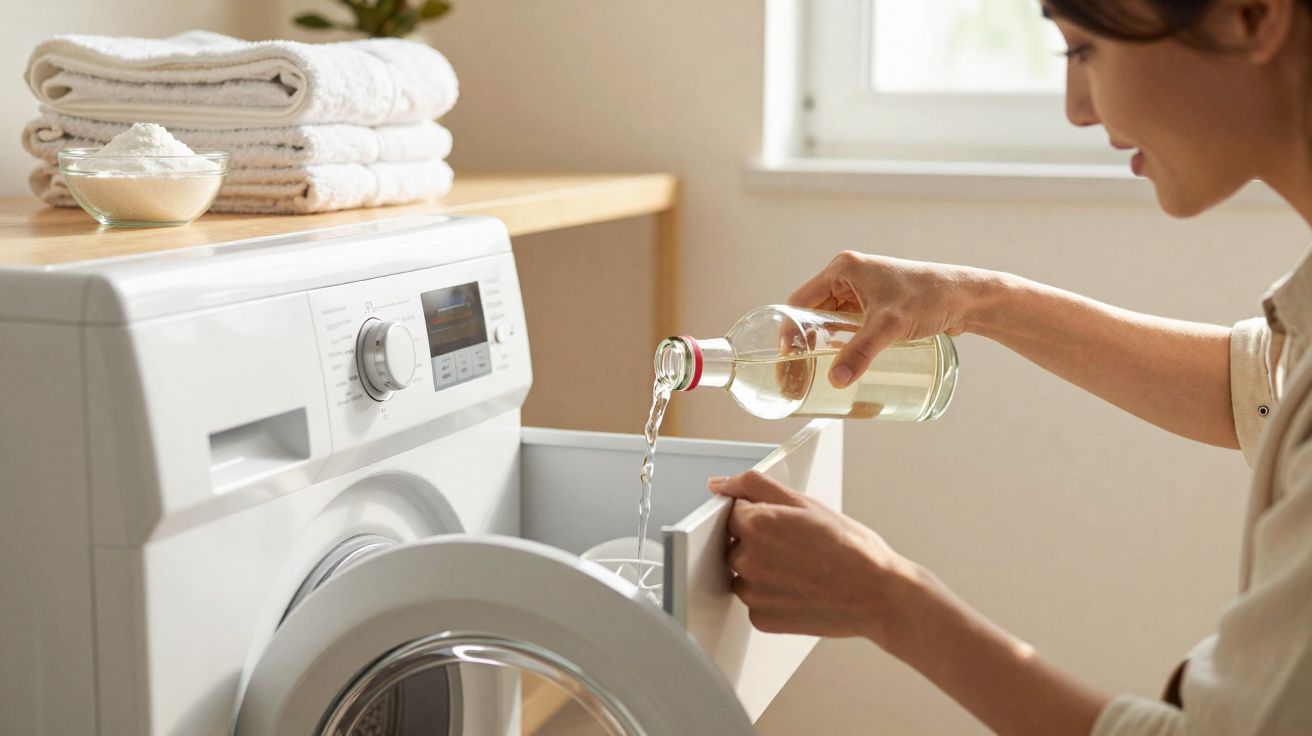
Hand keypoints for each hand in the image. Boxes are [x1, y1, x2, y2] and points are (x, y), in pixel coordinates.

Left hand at [708, 470, 919, 643]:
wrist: (877, 594)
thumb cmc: (850, 548)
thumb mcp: (805, 503)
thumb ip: (754, 486)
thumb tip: (719, 484)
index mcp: (756, 524)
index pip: (734, 512)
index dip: (761, 516)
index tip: (784, 526)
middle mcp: (747, 559)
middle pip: (736, 544)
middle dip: (759, 543)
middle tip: (797, 548)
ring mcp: (753, 593)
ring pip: (743, 574)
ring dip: (762, 570)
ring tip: (801, 569)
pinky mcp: (761, 618)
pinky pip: (755, 601)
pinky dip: (771, 596)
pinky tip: (799, 590)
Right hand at [789, 251, 991, 387]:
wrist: (966, 297)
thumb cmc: (929, 298)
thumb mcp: (890, 325)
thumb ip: (861, 352)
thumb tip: (836, 381)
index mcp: (842, 269)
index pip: (800, 301)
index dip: (789, 330)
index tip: (786, 358)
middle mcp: (849, 276)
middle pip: (812, 313)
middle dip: (803, 343)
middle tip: (797, 373)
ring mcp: (863, 291)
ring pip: (830, 321)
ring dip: (821, 344)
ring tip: (813, 373)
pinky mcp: (876, 305)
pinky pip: (848, 325)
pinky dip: (840, 342)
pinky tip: (838, 363)